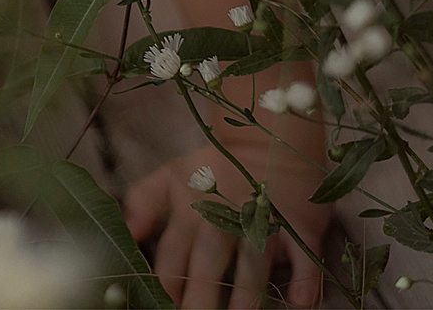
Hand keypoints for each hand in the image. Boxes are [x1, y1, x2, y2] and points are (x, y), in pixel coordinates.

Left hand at [126, 126, 328, 309]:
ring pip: (254, 261)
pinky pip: (306, 255)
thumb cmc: (213, 170)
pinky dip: (307, 278)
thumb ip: (141, 204)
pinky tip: (302, 301)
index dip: (166, 281)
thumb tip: (125, 232)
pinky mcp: (300, 228)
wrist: (267, 140)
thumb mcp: (170, 178)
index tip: (162, 306)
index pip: (173, 253)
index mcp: (191, 214)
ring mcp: (264, 225)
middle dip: (202, 293)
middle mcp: (225, 222)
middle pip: (210, 261)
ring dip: (249, 289)